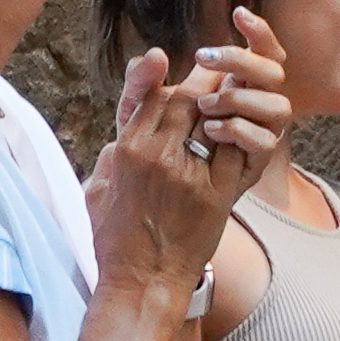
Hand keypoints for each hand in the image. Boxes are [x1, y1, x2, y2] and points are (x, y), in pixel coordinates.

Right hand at [87, 10, 292, 290]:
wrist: (142, 281)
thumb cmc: (114, 240)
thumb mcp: (97, 190)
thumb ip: (109, 159)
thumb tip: (119, 142)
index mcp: (126, 149)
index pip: (150, 96)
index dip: (159, 77)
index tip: (162, 59)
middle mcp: (156, 155)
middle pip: (186, 101)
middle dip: (201, 89)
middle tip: (214, 80)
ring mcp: (189, 173)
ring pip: (212, 120)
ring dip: (222, 110)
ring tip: (230, 101)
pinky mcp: (217, 193)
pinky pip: (235, 151)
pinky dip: (240, 138)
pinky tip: (242, 133)